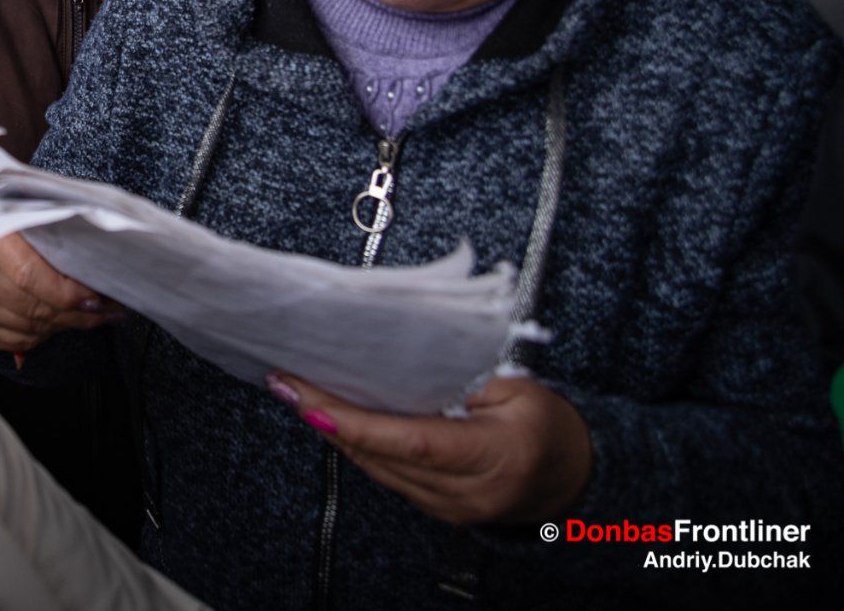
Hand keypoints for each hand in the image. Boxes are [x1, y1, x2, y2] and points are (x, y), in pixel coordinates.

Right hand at [0, 194, 120, 355]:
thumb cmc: (7, 221)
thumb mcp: (29, 212)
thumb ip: (59, 238)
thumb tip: (97, 282)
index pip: (29, 275)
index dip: (69, 292)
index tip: (99, 297)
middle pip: (32, 307)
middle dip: (76, 313)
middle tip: (106, 310)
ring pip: (28, 329)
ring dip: (63, 325)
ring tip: (86, 315)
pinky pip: (15, 341)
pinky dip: (42, 335)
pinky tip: (55, 322)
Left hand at [267, 371, 592, 525]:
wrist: (576, 479)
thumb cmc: (551, 428)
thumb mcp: (521, 388)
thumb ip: (464, 376)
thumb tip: (404, 355)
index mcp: (496, 455)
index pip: (412, 443)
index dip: (355, 424)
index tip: (309, 400)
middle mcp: (469, 491)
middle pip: (384, 457)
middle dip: (328, 418)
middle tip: (288, 381)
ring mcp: (452, 508)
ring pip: (379, 470)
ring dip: (337, 432)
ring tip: (300, 392)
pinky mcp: (439, 510)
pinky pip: (389, 477)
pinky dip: (361, 447)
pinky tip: (336, 419)